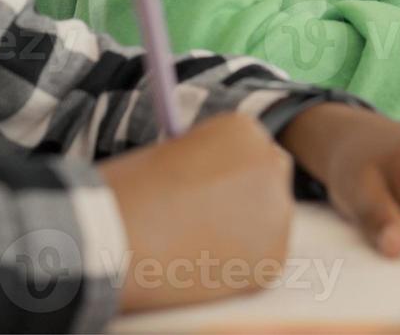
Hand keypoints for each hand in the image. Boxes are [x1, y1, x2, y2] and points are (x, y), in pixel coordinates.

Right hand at [100, 112, 293, 312]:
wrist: (120, 235)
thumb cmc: (128, 192)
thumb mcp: (168, 156)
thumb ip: (203, 167)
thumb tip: (216, 192)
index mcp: (243, 129)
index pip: (251, 148)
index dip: (227, 170)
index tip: (207, 188)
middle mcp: (271, 164)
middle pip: (270, 180)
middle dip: (247, 199)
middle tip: (213, 222)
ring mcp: (279, 212)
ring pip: (267, 225)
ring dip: (242, 235)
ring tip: (190, 248)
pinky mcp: (273, 257)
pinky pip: (259, 262)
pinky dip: (236, 269)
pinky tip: (200, 269)